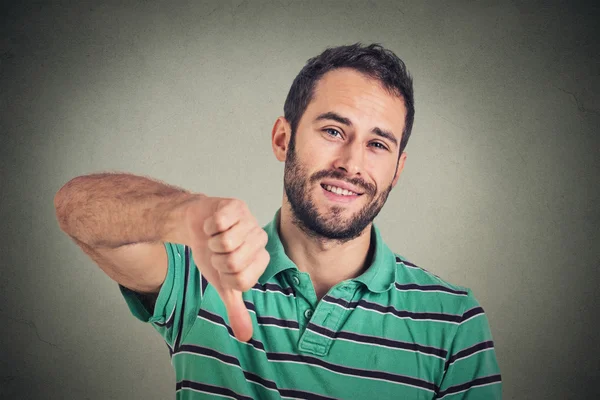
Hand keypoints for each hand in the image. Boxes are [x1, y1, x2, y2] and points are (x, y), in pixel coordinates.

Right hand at [183, 196, 269, 341]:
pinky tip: (212, 224)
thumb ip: (235, 309)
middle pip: (233, 261)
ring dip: (211, 241)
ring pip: (225, 242)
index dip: (223, 276)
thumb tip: (245, 337)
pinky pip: (218, 223)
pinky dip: (208, 226)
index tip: (222, 268)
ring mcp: (250, 220)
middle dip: (216, 259)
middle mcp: (260, 239)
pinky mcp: (236, 205)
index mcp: (260, 260)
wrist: (195, 226)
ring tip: (214, 236)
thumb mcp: (222, 284)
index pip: (241, 280)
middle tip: (216, 251)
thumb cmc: (211, 253)